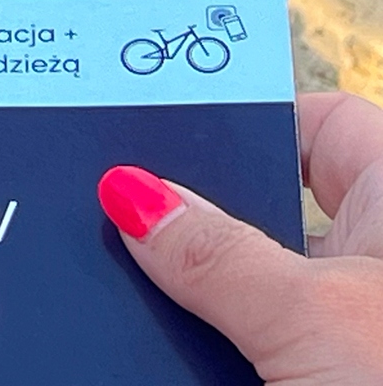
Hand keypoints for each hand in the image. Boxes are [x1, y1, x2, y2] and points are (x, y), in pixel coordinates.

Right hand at [98, 90, 382, 383]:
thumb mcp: (306, 319)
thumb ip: (216, 252)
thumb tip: (134, 192)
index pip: (316, 125)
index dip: (244, 120)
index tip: (157, 125)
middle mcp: (380, 265)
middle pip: (273, 211)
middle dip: (201, 217)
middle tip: (122, 210)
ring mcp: (359, 333)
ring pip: (261, 290)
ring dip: (204, 294)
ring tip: (132, 286)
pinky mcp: (332, 381)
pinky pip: (264, 354)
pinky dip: (222, 354)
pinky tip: (166, 353)